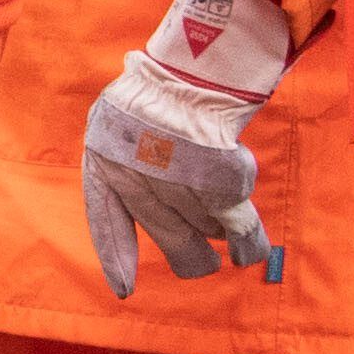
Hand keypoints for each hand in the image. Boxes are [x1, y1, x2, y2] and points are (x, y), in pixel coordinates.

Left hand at [78, 0, 296, 296]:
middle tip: (201, 264)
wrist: (198, 64)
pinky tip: (249, 252)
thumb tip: (144, 207)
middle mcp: (135, 175)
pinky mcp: (216, 183)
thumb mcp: (117, 119)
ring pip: (202, 225)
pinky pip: (233, 221)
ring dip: (218, 231)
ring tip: (231, 239)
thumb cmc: (159, 88)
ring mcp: (175, 182)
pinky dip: (245, 239)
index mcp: (105, 158)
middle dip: (186, 251)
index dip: (117, 255)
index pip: (106, 219)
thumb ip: (122, 162)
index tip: (124, 289)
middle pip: (164, 230)